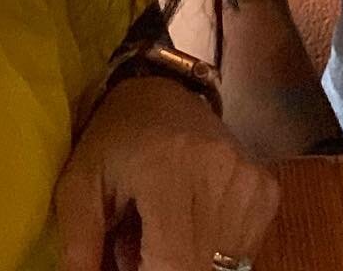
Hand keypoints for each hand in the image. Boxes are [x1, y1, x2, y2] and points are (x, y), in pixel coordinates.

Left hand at [55, 75, 280, 270]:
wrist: (164, 90)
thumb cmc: (117, 136)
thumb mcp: (80, 183)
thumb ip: (77, 244)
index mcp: (172, 170)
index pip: (173, 265)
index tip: (128, 259)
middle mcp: (222, 176)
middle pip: (198, 269)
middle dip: (162, 266)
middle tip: (137, 243)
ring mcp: (250, 184)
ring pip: (220, 266)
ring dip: (186, 260)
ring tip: (160, 229)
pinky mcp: (265, 192)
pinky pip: (240, 251)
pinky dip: (209, 249)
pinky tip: (188, 222)